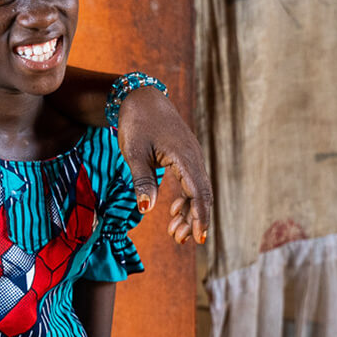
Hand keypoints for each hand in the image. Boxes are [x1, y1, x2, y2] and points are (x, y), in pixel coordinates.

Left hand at [117, 86, 212, 245]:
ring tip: (174, 232)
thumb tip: (146, 209)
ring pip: (197, 190)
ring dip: (188, 211)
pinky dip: (185, 198)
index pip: (199, 193)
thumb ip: (142, 180)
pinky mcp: (185, 157)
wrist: (140, 97)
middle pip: (202, 194)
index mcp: (185, 156)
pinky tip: (174, 211)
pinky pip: (191, 182)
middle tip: (179, 240)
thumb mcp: (134, 153)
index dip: (200, 217)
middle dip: (194, 220)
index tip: (198, 238)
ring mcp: (191, 156)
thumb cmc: (135, 123)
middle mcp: (194, 157)